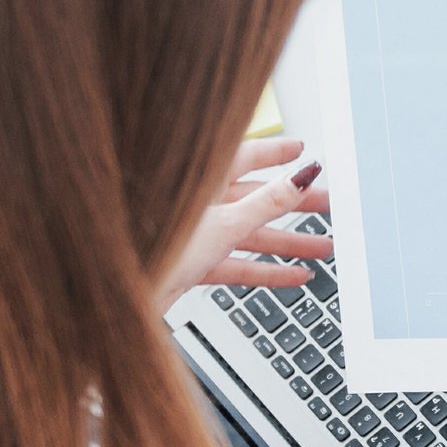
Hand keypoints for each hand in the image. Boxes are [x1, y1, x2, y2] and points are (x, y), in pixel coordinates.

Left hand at [157, 138, 329, 309]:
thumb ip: (267, 203)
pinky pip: (236, 262)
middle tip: (327, 205)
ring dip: (287, 243)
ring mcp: (195, 234)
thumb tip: (302, 176)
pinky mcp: (193, 263)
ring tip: (322, 247)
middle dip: (294, 204)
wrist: (119, 295)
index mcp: (199, 179)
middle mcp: (197, 203)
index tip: (301, 150)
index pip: (246, 156)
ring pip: (249, 233)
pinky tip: (293, 276)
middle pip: (255, 198)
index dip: (277, 153)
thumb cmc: (152, 248)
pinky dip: (265, 269)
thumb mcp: (225, 223)